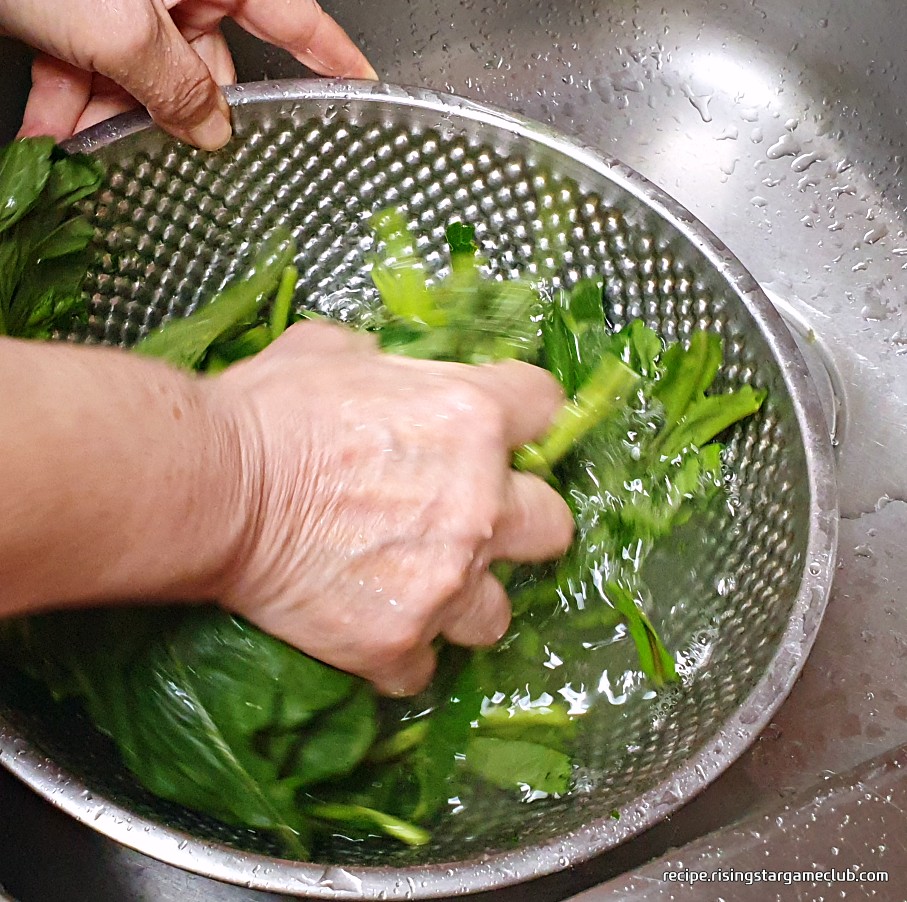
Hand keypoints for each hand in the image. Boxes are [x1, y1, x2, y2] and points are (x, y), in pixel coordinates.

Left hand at [1, 0, 375, 149]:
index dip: (333, 60)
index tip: (363, 93)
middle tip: (174, 163)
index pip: (295, 20)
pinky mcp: (75, 4)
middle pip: (204, 64)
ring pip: (137, 73)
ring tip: (85, 157)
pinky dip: (67, 102)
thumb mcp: (121, 23)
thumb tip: (211, 130)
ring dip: (109, 120)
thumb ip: (175, 85)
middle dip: (179, 117)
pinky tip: (50, 141)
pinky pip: (86, 62)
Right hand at [208, 322, 574, 695]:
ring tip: (419, 587)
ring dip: (465, 599)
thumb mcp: (328, 351)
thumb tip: (380, 363)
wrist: (213, 489)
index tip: (502, 431)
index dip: (524, 417)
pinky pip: (424, 666)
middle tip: (472, 520)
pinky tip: (372, 628)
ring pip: (497, 614)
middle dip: (519, 522)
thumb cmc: (267, 411)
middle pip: (553, 525)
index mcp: (472, 419)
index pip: (545, 408)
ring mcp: (446, 580)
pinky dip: (403, 650)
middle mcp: (480, 505)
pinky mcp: (398, 640)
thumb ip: (380, 359)